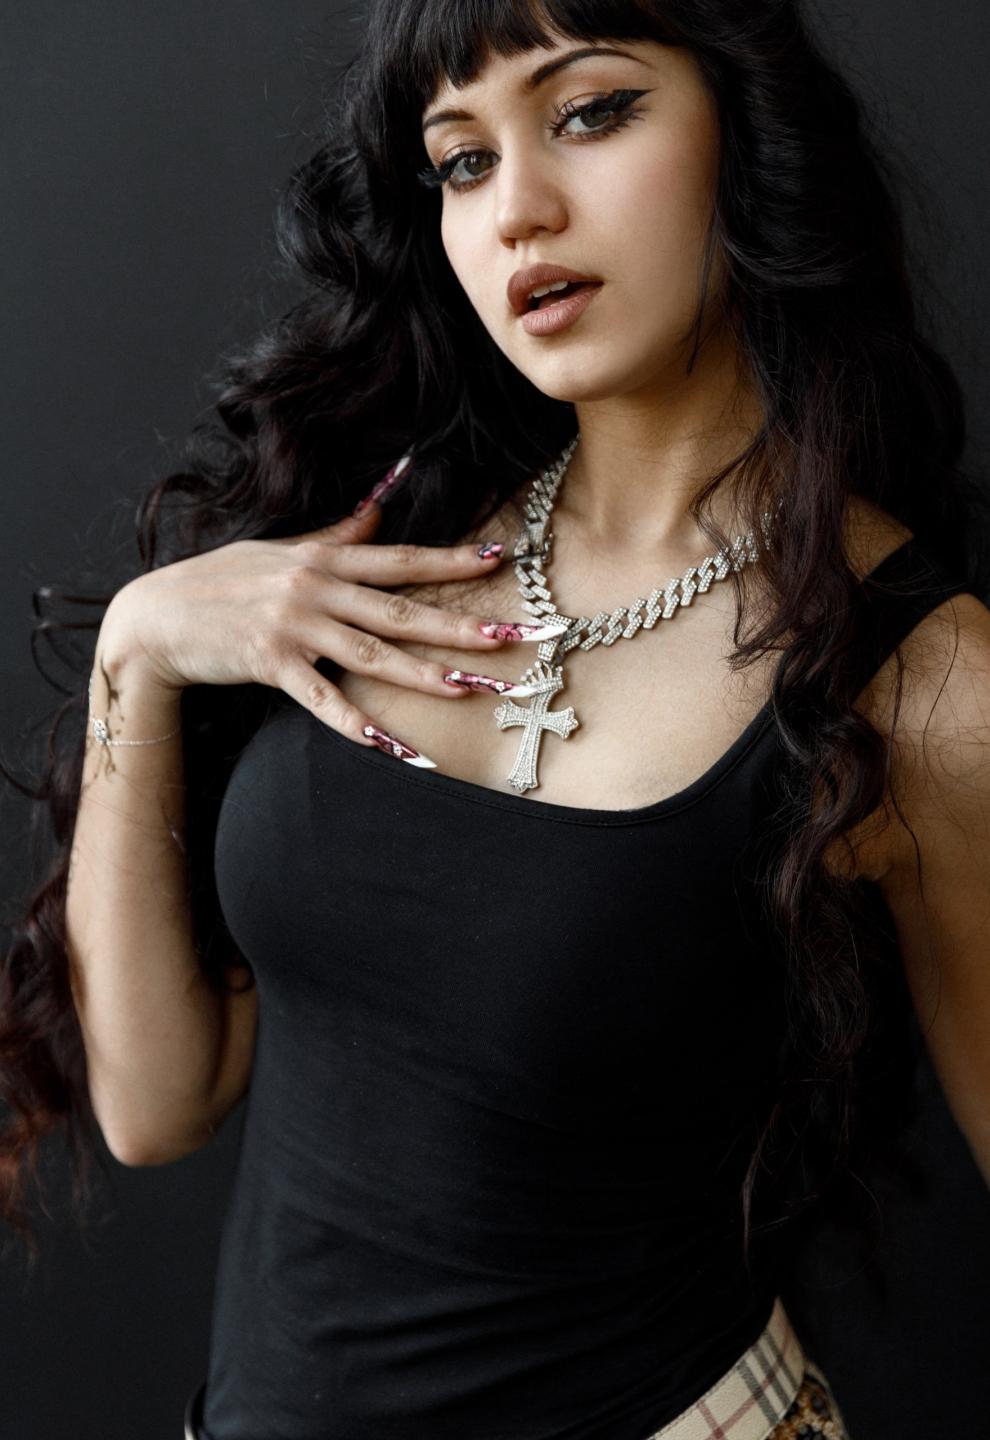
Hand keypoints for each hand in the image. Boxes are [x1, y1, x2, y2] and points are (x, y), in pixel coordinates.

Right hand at [98, 500, 518, 746]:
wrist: (157, 614)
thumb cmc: (221, 580)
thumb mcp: (281, 547)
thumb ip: (338, 533)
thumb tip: (382, 504)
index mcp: (324, 558)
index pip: (400, 558)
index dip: (451, 560)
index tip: (501, 558)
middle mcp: (315, 588)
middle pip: (401, 610)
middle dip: (460, 625)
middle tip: (513, 637)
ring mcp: (294, 626)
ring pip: (372, 654)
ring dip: (424, 673)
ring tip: (471, 688)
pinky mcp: (271, 663)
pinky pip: (324, 700)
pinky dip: (359, 726)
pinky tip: (396, 748)